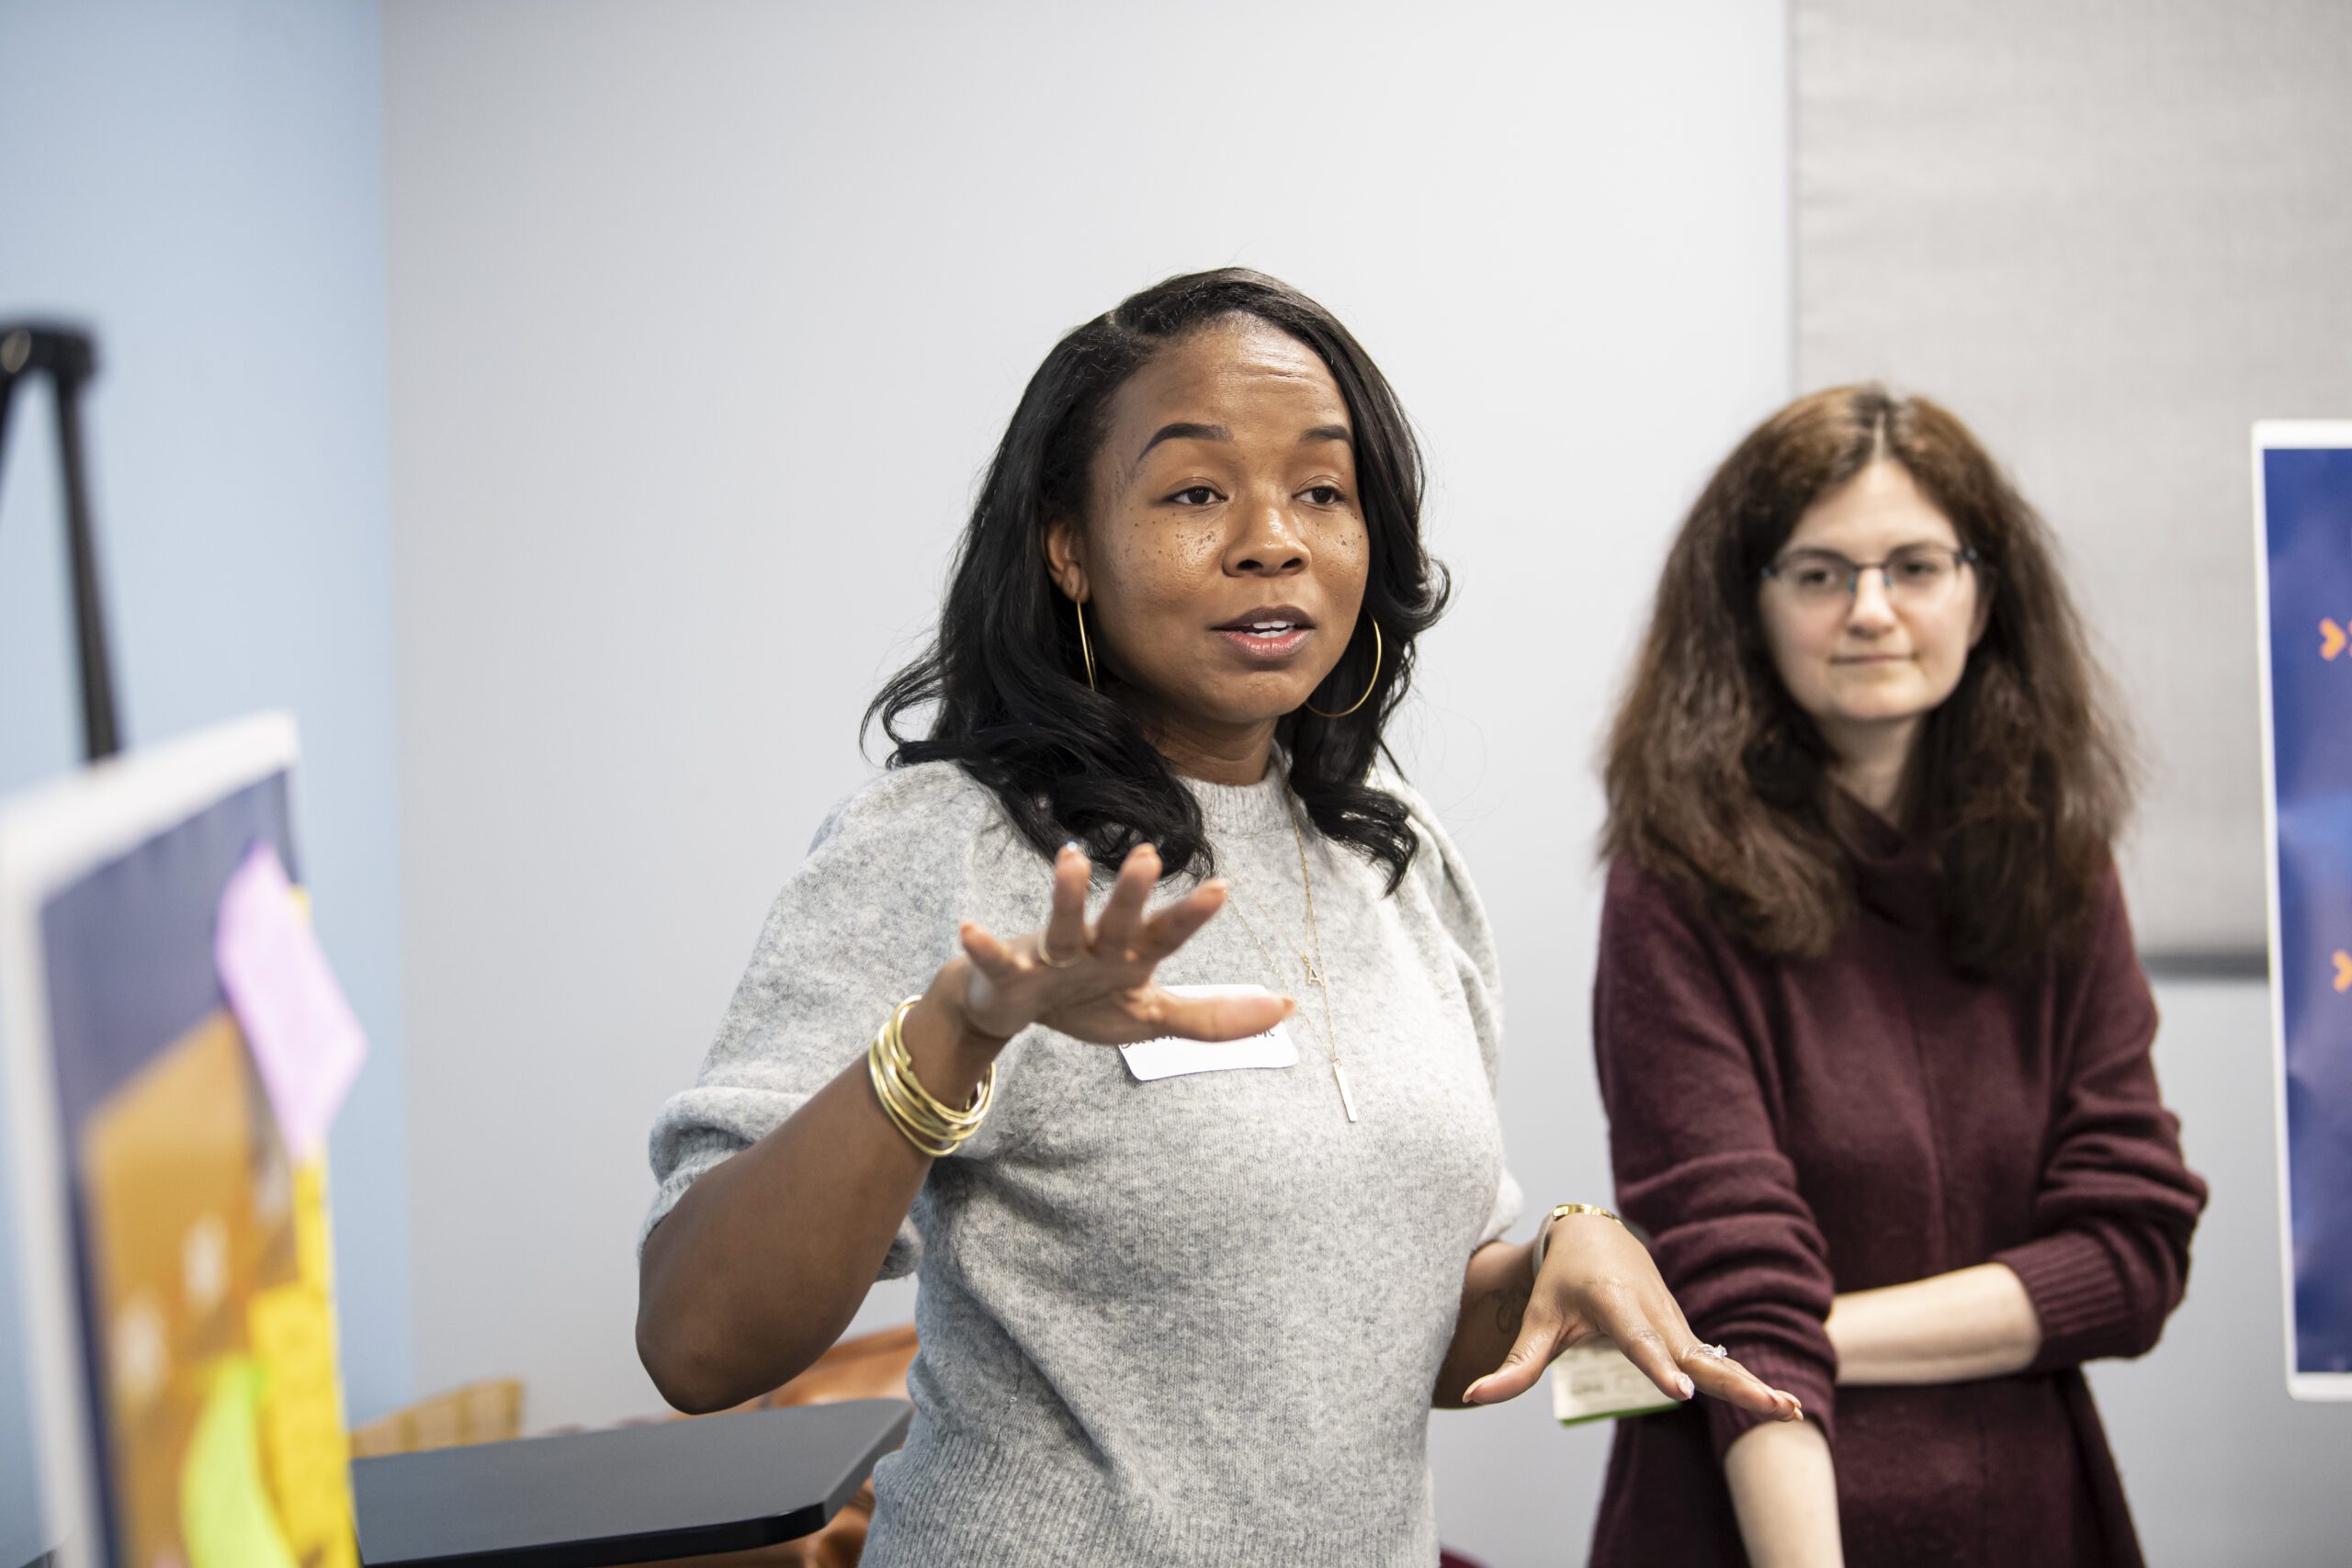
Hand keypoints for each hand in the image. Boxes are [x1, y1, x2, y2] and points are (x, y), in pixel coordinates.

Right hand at [943, 841, 1293, 1047]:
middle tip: (1150, 855)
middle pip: (1119, 920)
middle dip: (1134, 894)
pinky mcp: (1008, 972)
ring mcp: (1049, 955)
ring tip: (1073, 857)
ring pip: (1060, 924)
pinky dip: (984, 946)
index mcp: (1131, 956)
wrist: (1009, 1007)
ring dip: (1067, 896)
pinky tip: (971, 928)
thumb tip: (1286, 1007)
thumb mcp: (1152, 1016)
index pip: (1167, 935)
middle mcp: (1094, 946)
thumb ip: (1214, 1017)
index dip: (1191, 915)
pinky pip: (997, 958)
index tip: (1220, 888)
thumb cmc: (1085, 1001)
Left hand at [1461, 1214, 1803, 1421]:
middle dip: (1730, 1382)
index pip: (1638, 1341)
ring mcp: (1676, 1324)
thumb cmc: (1560, 1284)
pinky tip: (1785, 1406)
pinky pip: (1720, 1362)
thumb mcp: (1536, 1321)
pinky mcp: (1686, 1335)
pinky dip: (1749, 1382)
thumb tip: (1471, 1397)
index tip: (1680, 1390)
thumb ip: (1513, 1366)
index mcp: (1616, 1305)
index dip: (1657, 1364)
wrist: (1592, 1239)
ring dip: (1752, 1386)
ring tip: (1789, 1410)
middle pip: (1694, 1354)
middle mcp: (1654, 1313)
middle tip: (1767, 1406)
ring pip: (1716, 1359)